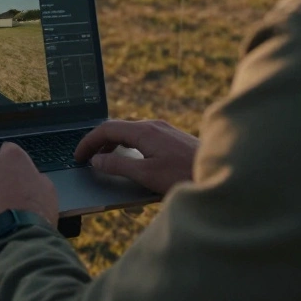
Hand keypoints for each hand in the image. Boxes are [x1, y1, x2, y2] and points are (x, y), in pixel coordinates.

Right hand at [74, 119, 198, 195]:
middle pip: (118, 128)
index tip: (78, 156)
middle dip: (99, 142)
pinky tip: (131, 160)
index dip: (88, 142)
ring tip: (105, 160)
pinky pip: (143, 138)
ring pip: (131, 132)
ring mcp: (165, 130)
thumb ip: (118, 165)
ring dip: (114, 144)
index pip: (106, 129)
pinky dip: (129, 146)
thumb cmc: (184, 175)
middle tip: (88, 158)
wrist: (221, 174)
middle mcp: (154, 125)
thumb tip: (97, 160)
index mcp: (144, 131)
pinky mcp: (173, 138)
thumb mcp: (145, 174)